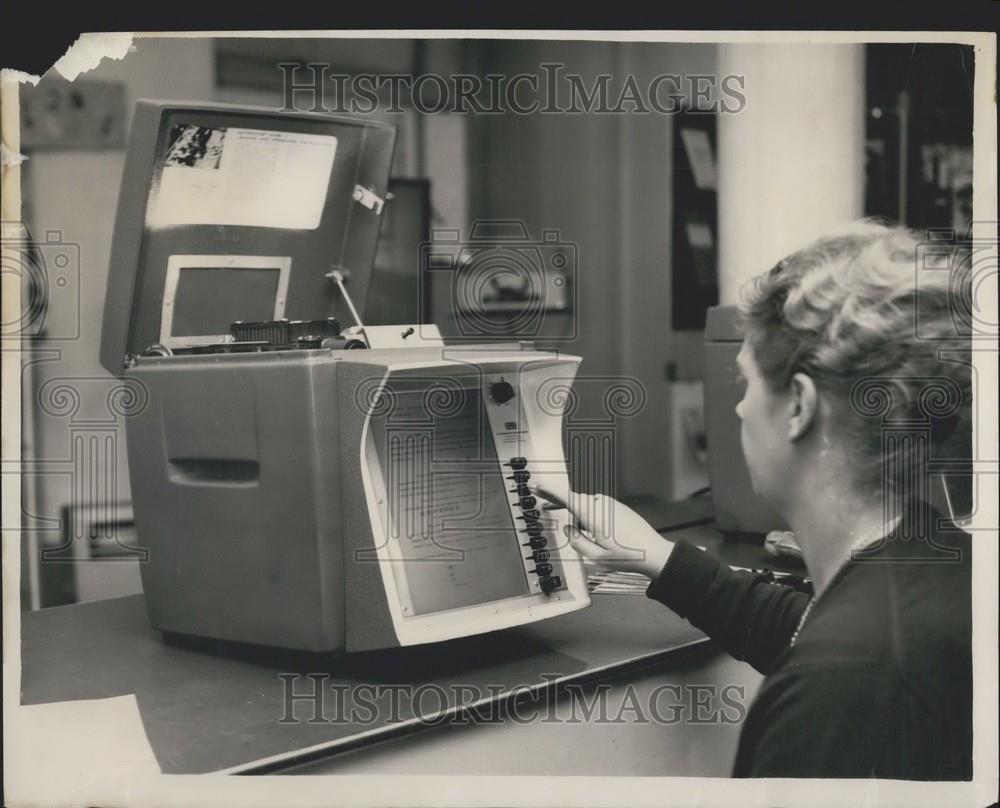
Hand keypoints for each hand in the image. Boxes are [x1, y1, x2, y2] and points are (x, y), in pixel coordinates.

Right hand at [535, 487, 674, 578]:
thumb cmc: (629, 556)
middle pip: (575, 500)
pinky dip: (590, 513)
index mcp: (594, 516)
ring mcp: (612, 504)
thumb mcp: (597, 557)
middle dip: (558, 500)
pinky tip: (595, 529)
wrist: (654, 553)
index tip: (537, 486)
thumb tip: (568, 529)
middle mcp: (602, 506)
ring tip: (580, 528)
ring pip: (586, 504)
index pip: (567, 499)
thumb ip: (577, 542)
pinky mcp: (618, 507)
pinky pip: (597, 507)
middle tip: (541, 497)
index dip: (550, 491)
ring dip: (578, 511)